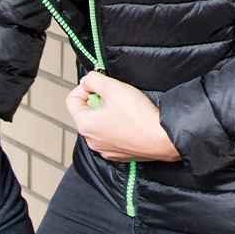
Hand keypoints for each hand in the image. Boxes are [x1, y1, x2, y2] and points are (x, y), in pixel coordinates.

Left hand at [66, 72, 180, 162]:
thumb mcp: (112, 86)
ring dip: (108, 113)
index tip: (99, 85)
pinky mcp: (120, 154)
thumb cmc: (138, 115)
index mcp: (85, 125)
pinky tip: (131, 121)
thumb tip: (87, 81)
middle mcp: (92, 141)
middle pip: (86, 112)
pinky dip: (117, 126)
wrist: (162, 138)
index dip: (85, 87)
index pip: (72, 100)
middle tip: (114, 96)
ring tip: (124, 108)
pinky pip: (112, 135)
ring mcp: (106, 150)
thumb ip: (93, 79)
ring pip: (99, 124)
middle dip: (98, 100)